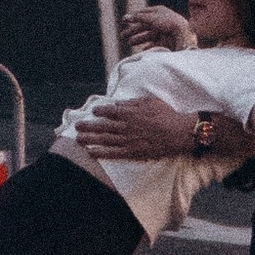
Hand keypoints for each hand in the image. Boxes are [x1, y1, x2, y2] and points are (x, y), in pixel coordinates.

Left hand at [75, 96, 198, 159]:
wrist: (178, 132)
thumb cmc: (166, 114)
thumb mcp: (149, 101)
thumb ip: (132, 102)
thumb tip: (117, 103)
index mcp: (130, 113)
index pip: (110, 111)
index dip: (100, 111)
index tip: (92, 111)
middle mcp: (126, 126)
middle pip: (103, 126)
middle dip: (88, 126)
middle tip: (76, 126)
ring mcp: (128, 140)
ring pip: (104, 139)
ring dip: (90, 139)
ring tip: (78, 139)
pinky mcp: (132, 152)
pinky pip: (113, 153)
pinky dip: (100, 152)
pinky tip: (90, 152)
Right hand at [119, 4, 194, 54]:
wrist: (183, 35)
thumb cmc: (168, 23)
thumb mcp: (151, 18)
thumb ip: (137, 18)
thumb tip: (125, 17)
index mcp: (159, 11)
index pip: (144, 13)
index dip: (134, 17)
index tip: (124, 20)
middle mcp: (161, 21)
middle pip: (144, 25)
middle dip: (133, 30)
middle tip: (122, 36)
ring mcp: (163, 32)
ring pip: (147, 36)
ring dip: (138, 39)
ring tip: (129, 42)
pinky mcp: (166, 42)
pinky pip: (154, 45)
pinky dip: (148, 47)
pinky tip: (142, 50)